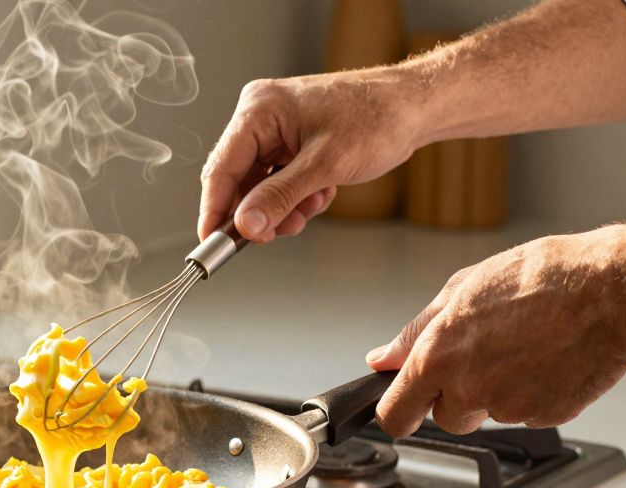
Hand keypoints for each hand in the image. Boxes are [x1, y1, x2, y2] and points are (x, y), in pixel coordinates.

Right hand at [199, 70, 423, 242]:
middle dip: (257, 211)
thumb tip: (245, 225)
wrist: (414, 108)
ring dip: (281, 207)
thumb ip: (279, 197)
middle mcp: (261, 116)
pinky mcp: (291, 141)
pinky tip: (320, 194)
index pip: (221, 167)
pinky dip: (295, 197)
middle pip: (238, 178)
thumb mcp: (325, 165)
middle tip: (273, 235)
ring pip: (259, 184)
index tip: (211, 242)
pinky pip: (278, 180)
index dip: (214, 209)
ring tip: (309, 210)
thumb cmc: (377, 119)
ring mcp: (276, 129)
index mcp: (259, 110)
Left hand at [365, 226, 625, 435]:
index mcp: (438, 358)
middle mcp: (470, 390)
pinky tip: (546, 358)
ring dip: (498, 392)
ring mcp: (510, 407)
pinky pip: (527, 414)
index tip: (400, 410)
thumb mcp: (462, 289)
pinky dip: (533, 393)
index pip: (395, 415)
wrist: (611, 290)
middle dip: (457, 398)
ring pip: (489, 414)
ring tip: (523, 347)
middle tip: (484, 357)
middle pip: (446, 419)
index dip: (396, 415)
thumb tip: (383, 358)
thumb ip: (415, 332)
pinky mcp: (548, 416)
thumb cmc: (542, 278)